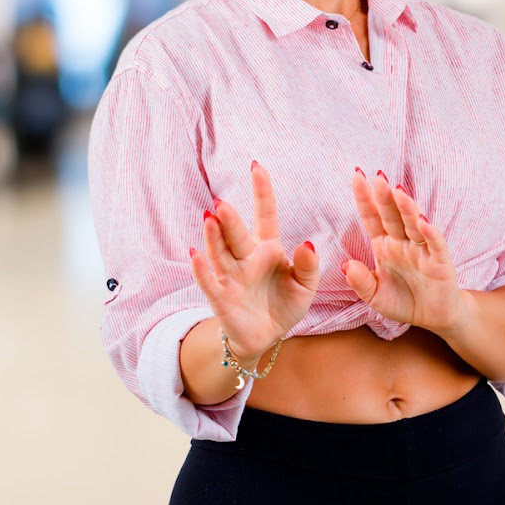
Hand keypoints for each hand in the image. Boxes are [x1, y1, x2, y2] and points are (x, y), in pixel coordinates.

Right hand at [188, 160, 319, 362]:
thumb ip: (308, 266)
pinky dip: (202, 270)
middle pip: (237, 234)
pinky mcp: (221, 298)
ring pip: (220, 253)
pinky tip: (195, 255)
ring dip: (214, 237)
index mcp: (268, 248)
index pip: (265, 215)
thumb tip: (307, 243)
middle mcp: (246, 258)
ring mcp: (231, 276)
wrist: (266, 337)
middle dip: (229, 220)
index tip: (257, 167)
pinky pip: (209, 282)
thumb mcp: (305, 286)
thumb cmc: (284, 304)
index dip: (261, 192)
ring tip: (209, 219)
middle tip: (222, 204)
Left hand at [341, 169, 468, 333]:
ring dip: (406, 207)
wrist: (433, 317)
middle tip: (377, 176)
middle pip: (391, 215)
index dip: (365, 198)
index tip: (356, 176)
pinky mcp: (440, 262)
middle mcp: (402, 242)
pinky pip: (434, 244)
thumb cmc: (403, 301)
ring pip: (412, 224)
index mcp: (384, 245)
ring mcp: (421, 250)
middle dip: (384, 196)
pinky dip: (429, 233)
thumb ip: (360, 282)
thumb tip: (345, 264)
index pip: (372, 217)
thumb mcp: (375, 296)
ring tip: (397, 190)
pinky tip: (422, 221)